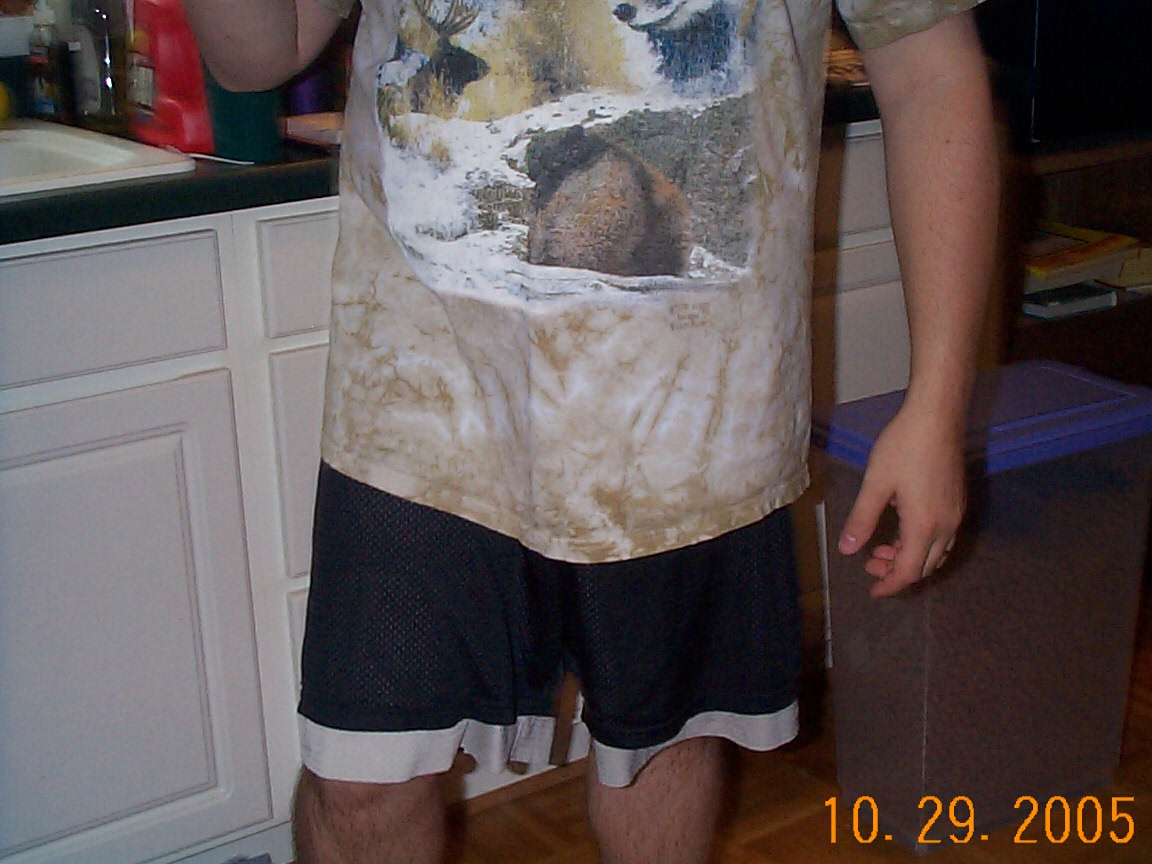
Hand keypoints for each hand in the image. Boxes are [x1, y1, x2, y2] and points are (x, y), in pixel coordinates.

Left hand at [836, 403, 965, 597]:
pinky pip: (943, 536)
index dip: (890, 585)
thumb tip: (847, 550)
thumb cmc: (904, 446)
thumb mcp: (875, 484)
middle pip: (925, 566)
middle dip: (897, 572)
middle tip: (870, 565)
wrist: (937, 416)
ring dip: (911, 557)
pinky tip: (902, 527)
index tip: (873, 591)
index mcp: (925, 526)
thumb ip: (862, 520)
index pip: (909, 572)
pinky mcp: (958, 501)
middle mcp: (947, 525)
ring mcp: (956, 513)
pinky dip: (922, 543)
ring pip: (936, 552)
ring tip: (882, 548)